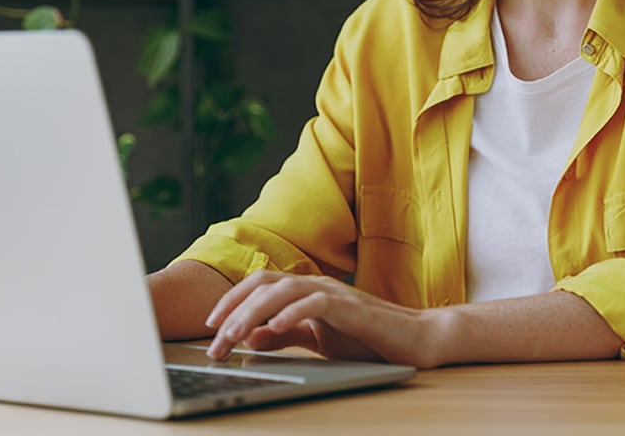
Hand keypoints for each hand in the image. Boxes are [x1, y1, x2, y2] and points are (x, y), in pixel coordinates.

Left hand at [205, 270, 438, 367]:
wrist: (413, 339)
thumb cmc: (367, 338)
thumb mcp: (317, 339)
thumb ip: (286, 336)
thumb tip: (252, 339)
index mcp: (305, 289)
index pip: (260, 286)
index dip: (232, 301)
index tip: (211, 328)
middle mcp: (315, 283)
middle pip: (264, 283)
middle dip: (234, 308)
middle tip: (213, 338)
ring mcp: (333, 292)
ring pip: (284, 289)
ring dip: (254, 311)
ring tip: (233, 334)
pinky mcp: (351, 307)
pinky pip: (316, 303)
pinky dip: (293, 312)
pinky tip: (275, 326)